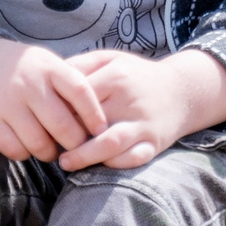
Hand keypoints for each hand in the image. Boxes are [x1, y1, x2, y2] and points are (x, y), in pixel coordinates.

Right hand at [0, 38, 106, 161]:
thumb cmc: (26, 67)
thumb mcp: (50, 64)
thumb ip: (71, 86)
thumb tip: (98, 122)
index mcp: (50, 68)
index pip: (81, 92)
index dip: (95, 115)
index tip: (101, 131)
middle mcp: (30, 84)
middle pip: (62, 126)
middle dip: (75, 144)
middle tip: (77, 148)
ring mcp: (8, 102)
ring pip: (39, 143)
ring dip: (50, 154)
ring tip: (52, 150)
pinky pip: (13, 149)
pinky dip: (24, 154)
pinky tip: (27, 147)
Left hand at [59, 48, 225, 170]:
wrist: (183, 91)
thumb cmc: (137, 76)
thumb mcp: (112, 58)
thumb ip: (82, 64)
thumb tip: (48, 78)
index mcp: (116, 76)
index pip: (78, 95)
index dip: (57, 109)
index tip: (43, 118)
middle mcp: (130, 100)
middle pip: (90, 121)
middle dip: (66, 136)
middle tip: (48, 144)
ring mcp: (143, 123)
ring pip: (110, 143)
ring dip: (85, 156)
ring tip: (65, 163)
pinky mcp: (154, 143)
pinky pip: (133, 158)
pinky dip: (113, 164)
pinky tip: (97, 166)